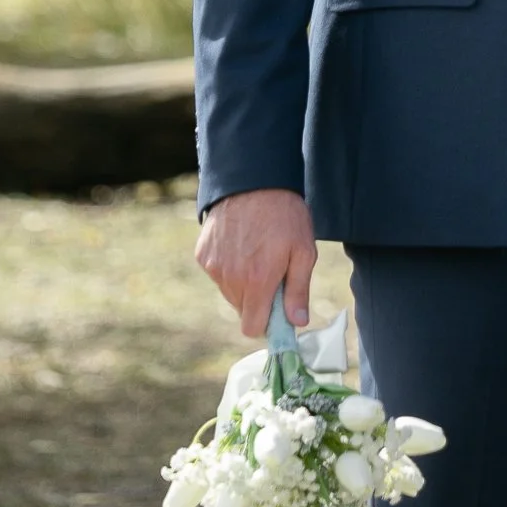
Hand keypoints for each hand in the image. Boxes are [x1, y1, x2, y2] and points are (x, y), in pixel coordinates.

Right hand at [195, 187, 316, 338]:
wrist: (254, 178)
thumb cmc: (285, 214)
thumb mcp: (304, 250)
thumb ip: (299, 290)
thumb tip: (297, 323)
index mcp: (257, 281)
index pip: (252, 327)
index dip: (267, 322)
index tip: (277, 310)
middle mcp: (231, 279)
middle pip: (242, 310)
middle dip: (257, 300)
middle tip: (272, 270)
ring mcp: (213, 267)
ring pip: (230, 292)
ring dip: (243, 282)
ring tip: (258, 251)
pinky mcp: (203, 254)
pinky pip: (218, 273)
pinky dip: (229, 266)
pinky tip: (242, 242)